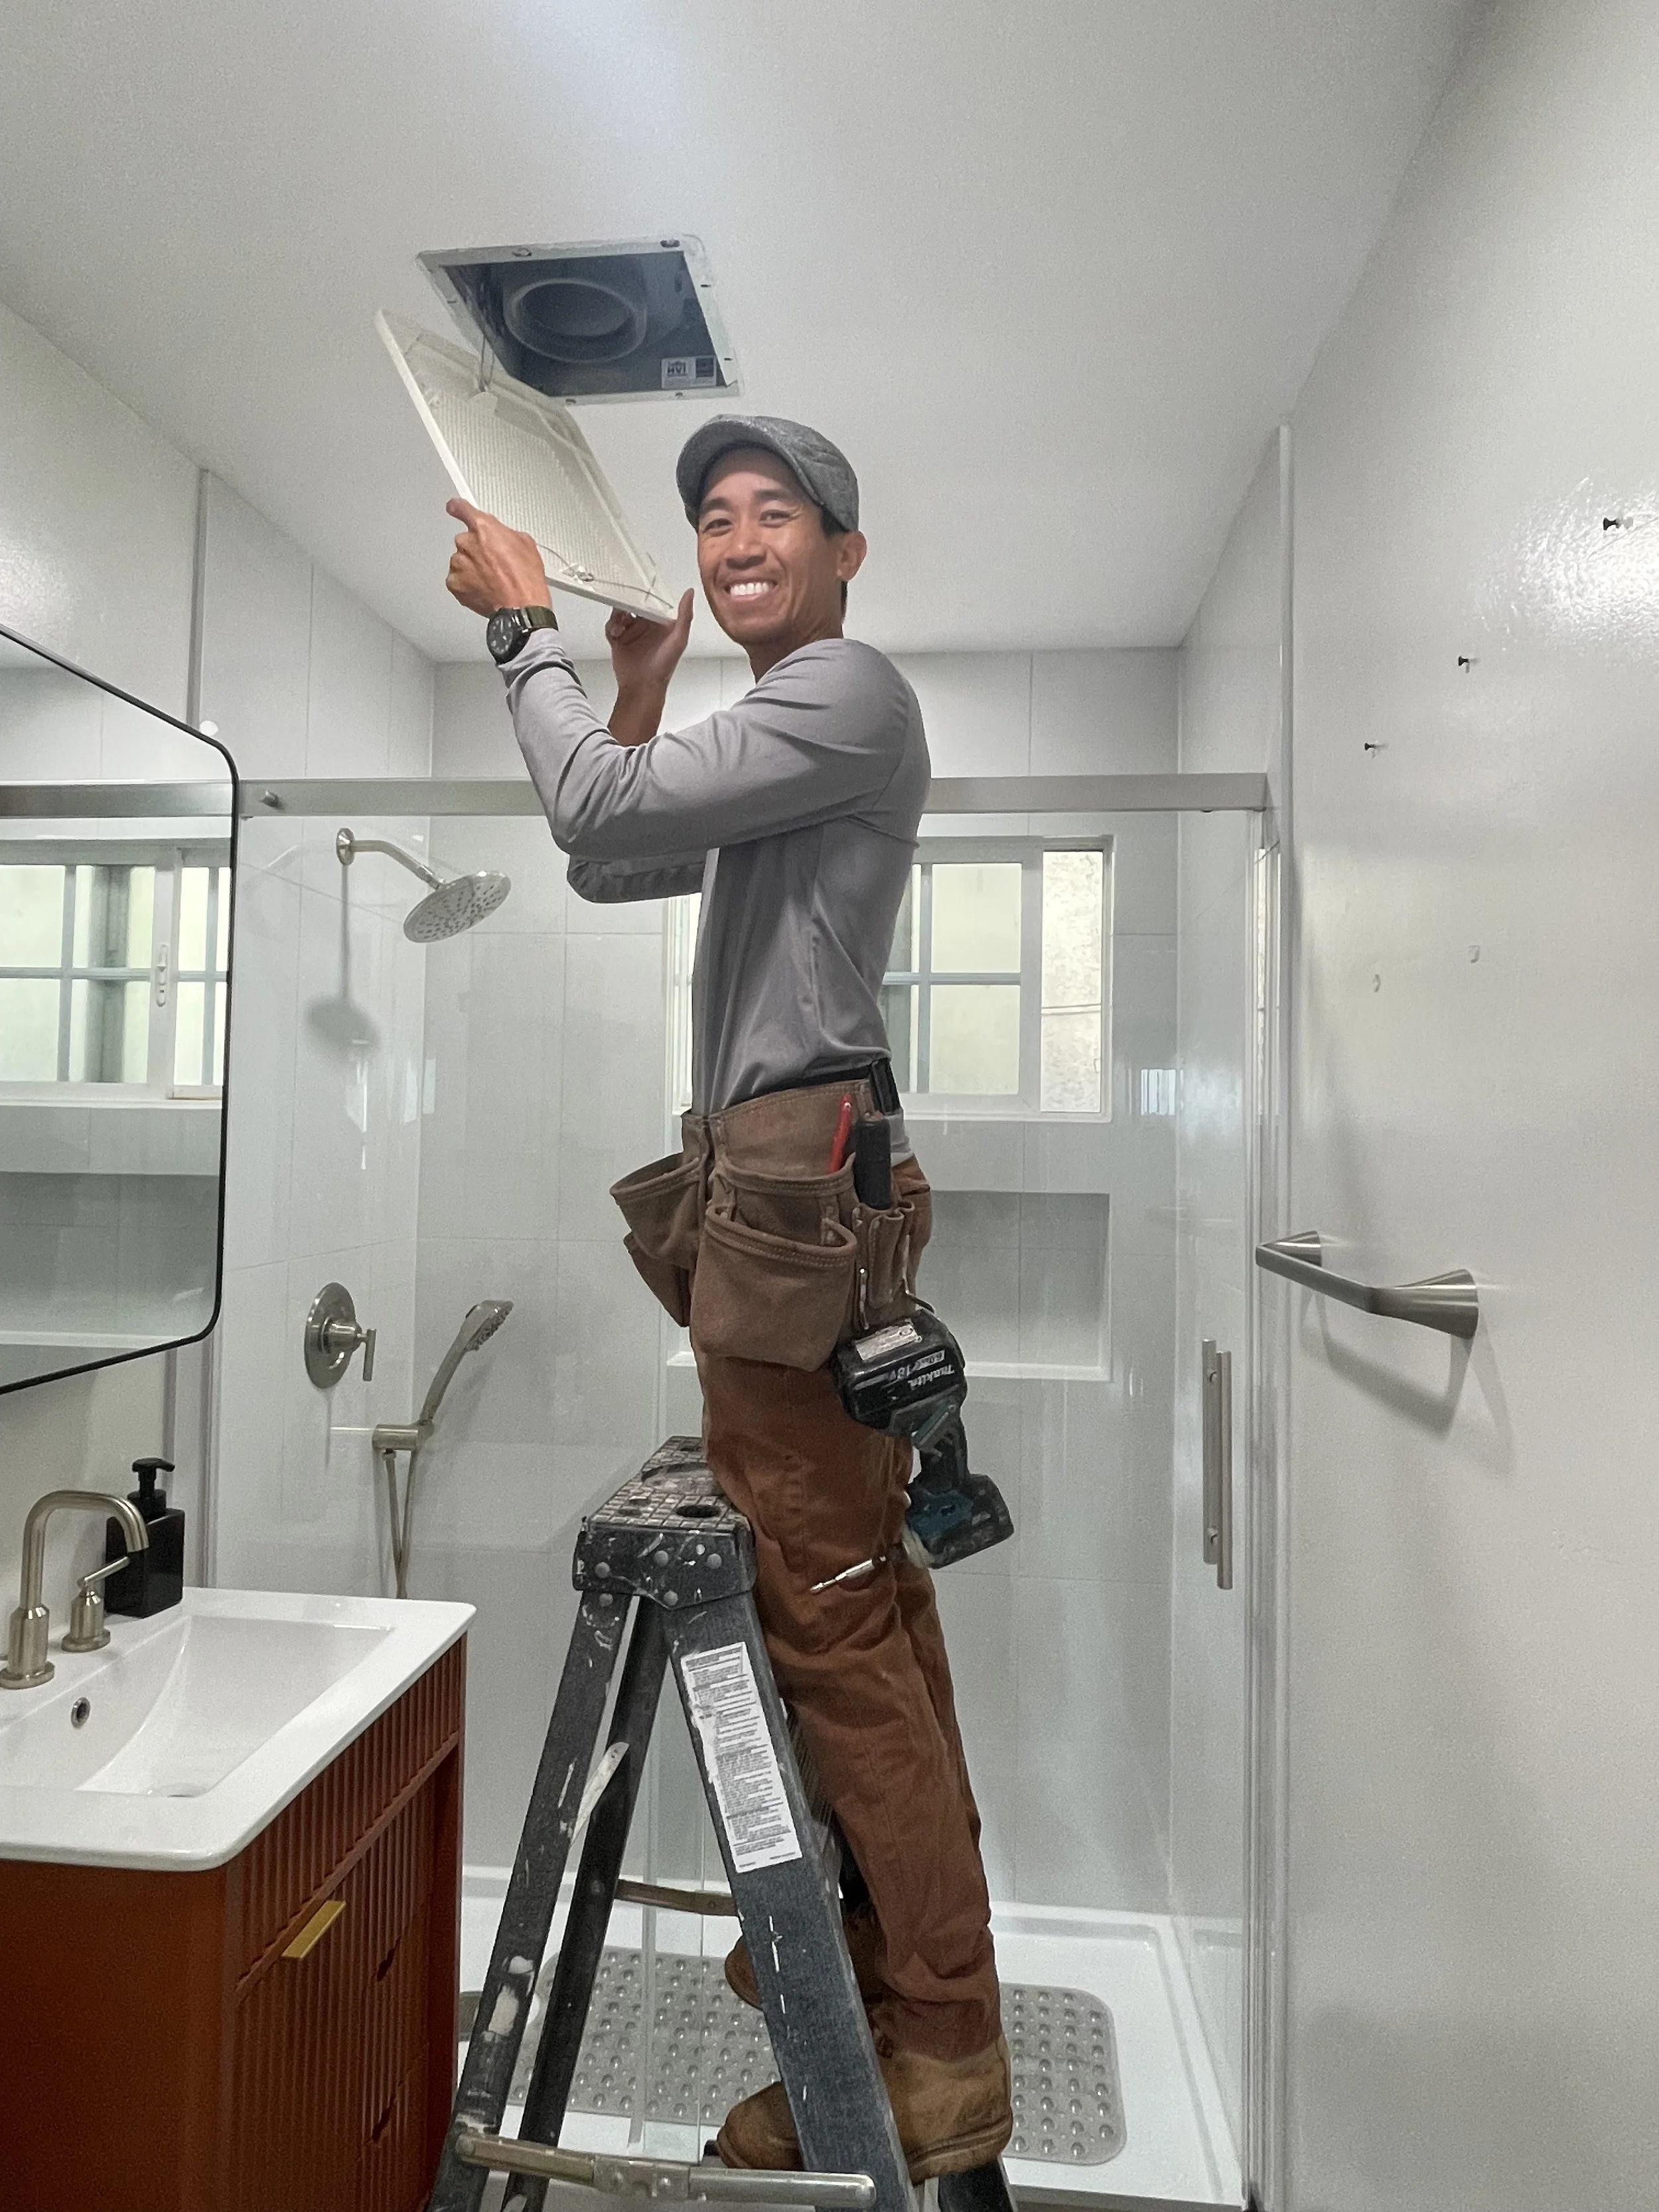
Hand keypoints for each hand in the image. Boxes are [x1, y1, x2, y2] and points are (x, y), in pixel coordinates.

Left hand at [444, 498, 551, 616]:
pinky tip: (483, 589)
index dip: (457, 508)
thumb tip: (503, 537)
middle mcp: (467, 543)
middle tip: (494, 564)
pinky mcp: (454, 583)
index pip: (462, 509)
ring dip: (472, 568)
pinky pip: (457, 579)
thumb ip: (506, 534)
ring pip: (461, 561)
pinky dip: (467, 584)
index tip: (453, 508)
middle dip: (477, 550)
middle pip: (465, 541)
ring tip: (491, 580)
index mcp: (483, 528)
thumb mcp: (526, 544)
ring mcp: (458, 564)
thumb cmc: (525, 579)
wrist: (521, 607)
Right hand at [606, 590, 693, 694]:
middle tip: (624, 605)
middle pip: (632, 606)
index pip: (650, 603)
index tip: (638, 591)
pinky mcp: (618, 641)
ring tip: (620, 622)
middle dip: (626, 603)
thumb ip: (685, 616)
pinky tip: (615, 631)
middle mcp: (645, 627)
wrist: (643, 688)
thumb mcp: (679, 639)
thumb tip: (690, 594)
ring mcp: (631, 634)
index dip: (643, 597)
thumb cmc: (663, 667)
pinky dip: (610, 626)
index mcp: (660, 624)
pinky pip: (610, 627)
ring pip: (620, 615)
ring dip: (617, 615)